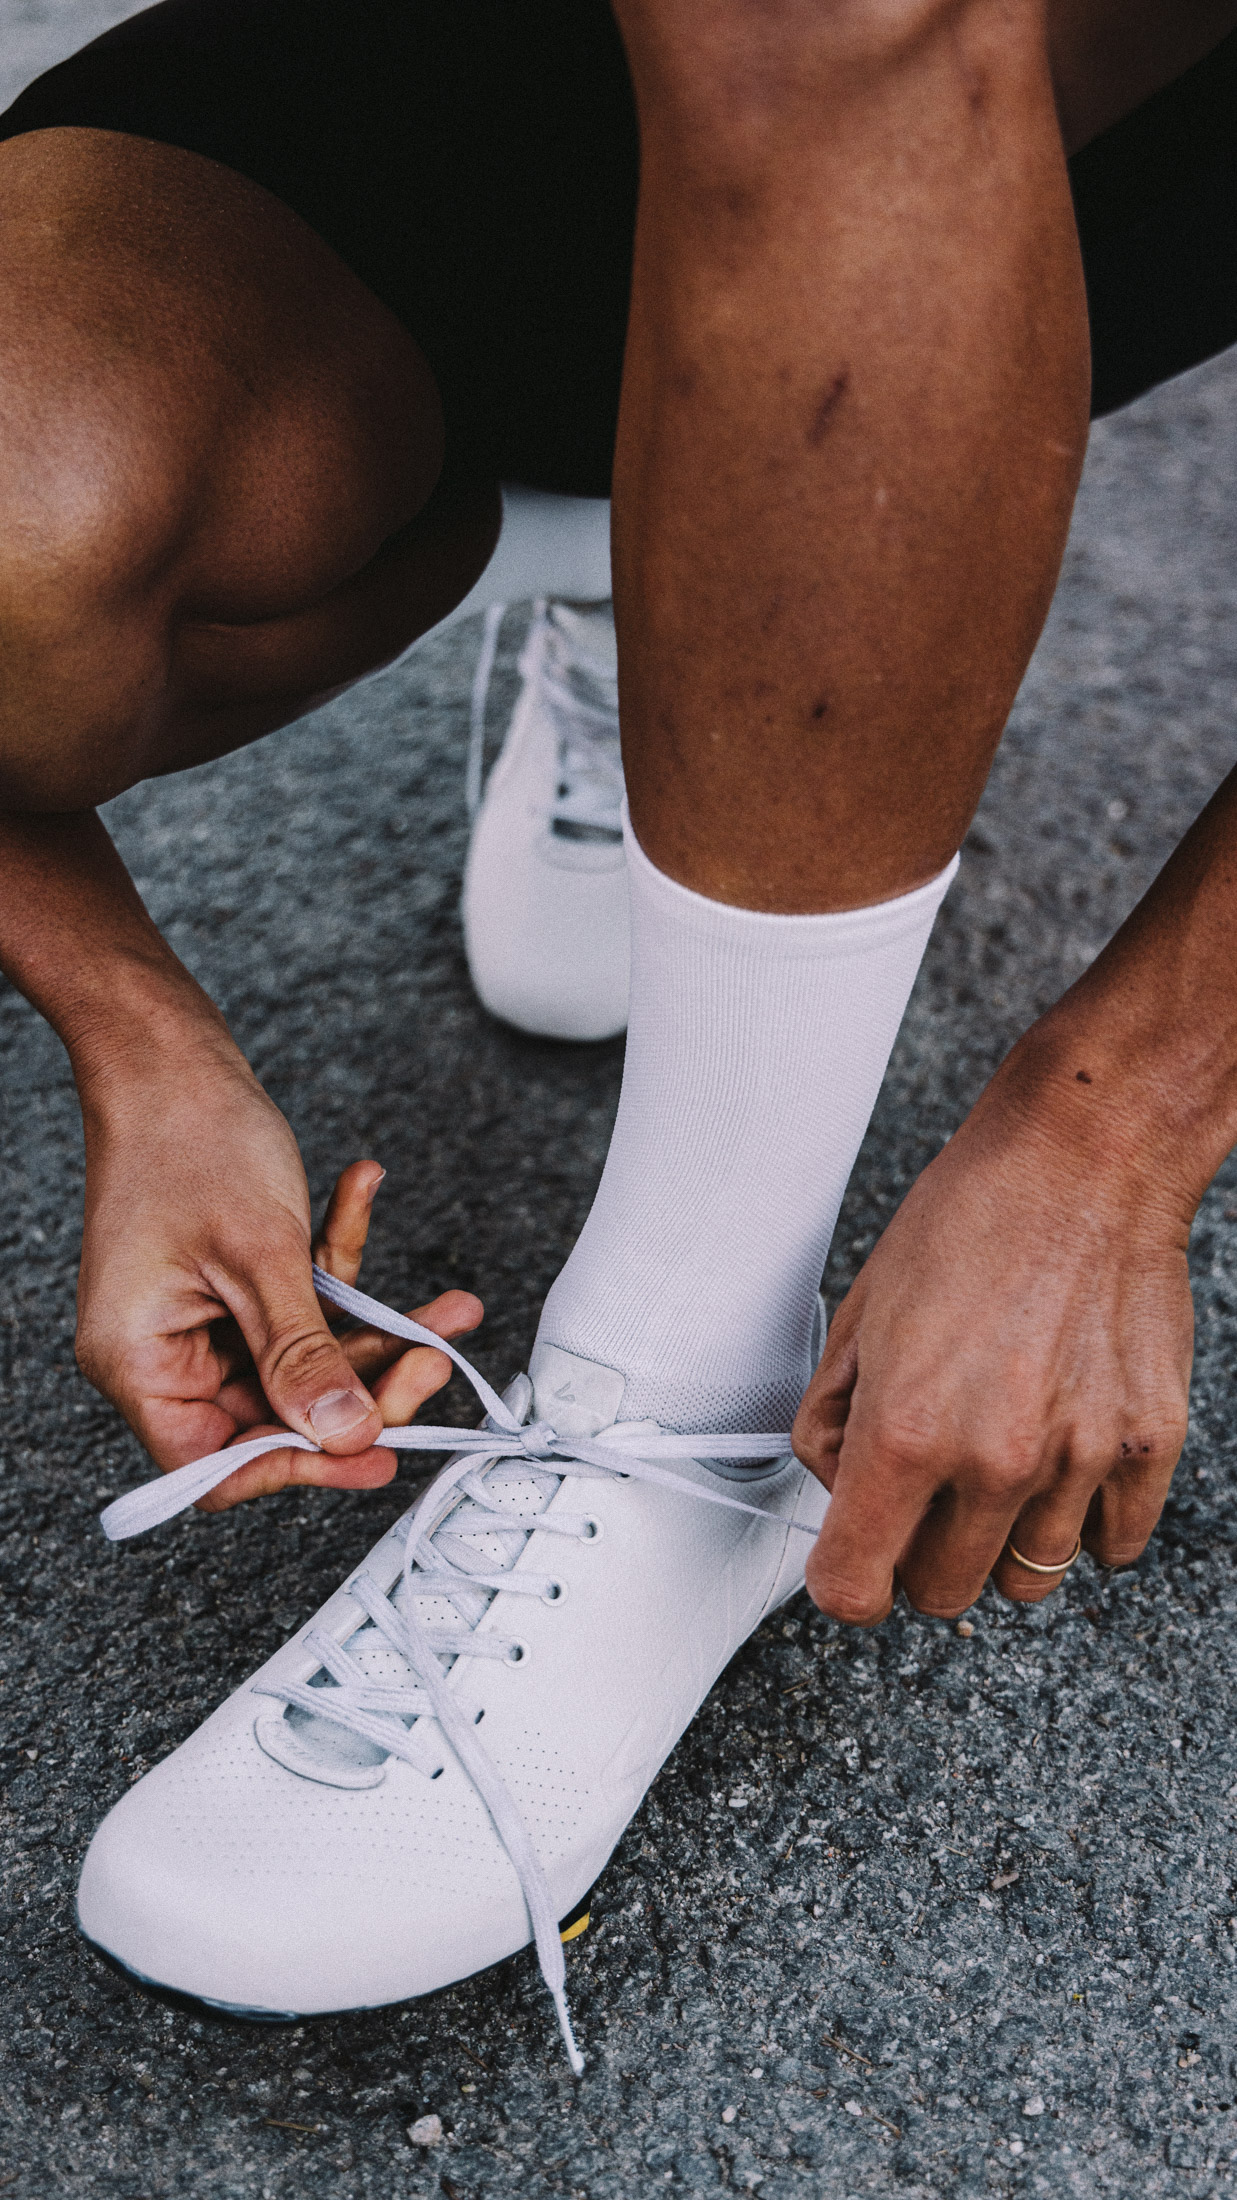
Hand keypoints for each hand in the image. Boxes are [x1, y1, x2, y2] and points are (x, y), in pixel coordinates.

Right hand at [75, 1040, 481, 1509]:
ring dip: (376, 1330)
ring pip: (305, 1361)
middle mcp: (164, 1353)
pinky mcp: (234, 1285)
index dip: (297, 1467)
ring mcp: (201, 1319)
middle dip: (363, 1386)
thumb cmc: (188, 1137)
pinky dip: (343, 1266)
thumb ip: (303, 1356)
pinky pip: (302, 1305)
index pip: (216, 1465)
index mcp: (139, 1362)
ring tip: (447, 1307)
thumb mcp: (260, 1256)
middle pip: (275, 1415)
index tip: (375, 1452)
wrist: (168, 1053)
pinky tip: (364, 1195)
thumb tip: (344, 1437)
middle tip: (431, 1359)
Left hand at [793, 1050, 1194, 1622]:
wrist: (1085, 1163)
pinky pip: (1110, 1547)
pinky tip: (1061, 1455)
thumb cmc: (971, 1218)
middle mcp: (994, 1460)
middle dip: (924, 1555)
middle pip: (943, 1594)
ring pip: (1027, 1580)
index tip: (857, 1560)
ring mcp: (1079, 1460)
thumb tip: (838, 1486)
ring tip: (1002, 1455)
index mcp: (906, 1431)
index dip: (848, 1578)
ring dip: (1004, 1537)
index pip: (854, 1585)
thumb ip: (833, 1419)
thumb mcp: (861, 1314)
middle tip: (929, 1493)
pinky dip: (1082, 1521)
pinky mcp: (1147, 1447)